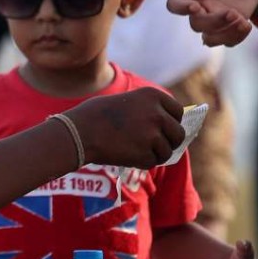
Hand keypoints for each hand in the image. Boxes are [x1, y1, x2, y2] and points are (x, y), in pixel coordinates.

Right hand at [69, 87, 185, 168]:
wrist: (79, 132)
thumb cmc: (95, 115)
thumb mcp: (126, 101)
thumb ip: (147, 109)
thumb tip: (166, 124)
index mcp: (153, 96)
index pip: (178, 112)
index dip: (173, 122)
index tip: (165, 129)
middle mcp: (157, 113)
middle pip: (178, 133)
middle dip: (170, 141)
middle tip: (156, 146)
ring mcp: (153, 134)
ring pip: (167, 151)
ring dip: (155, 154)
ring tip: (135, 151)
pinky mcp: (145, 153)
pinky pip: (153, 162)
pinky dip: (143, 162)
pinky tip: (127, 156)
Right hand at [167, 0, 257, 45]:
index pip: (175, 3)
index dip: (181, 8)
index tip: (195, 7)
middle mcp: (199, 6)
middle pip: (196, 24)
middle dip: (213, 22)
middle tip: (232, 13)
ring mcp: (214, 17)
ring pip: (209, 38)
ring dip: (224, 34)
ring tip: (242, 23)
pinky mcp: (230, 24)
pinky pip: (228, 40)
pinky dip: (236, 38)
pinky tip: (247, 26)